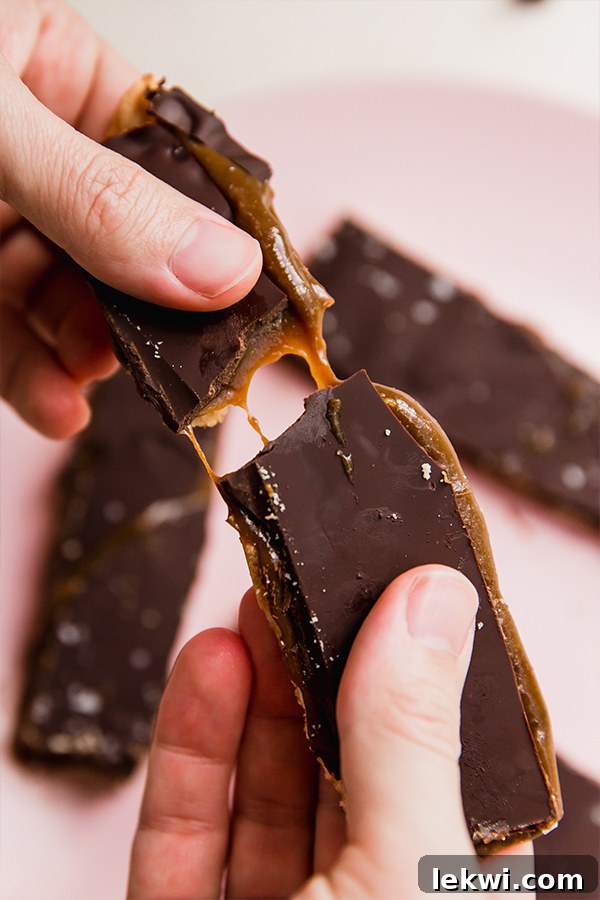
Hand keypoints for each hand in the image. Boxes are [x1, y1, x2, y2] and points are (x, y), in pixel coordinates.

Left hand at [0, 0, 260, 438]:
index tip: (258, 302)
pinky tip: (55, 404)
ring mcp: (5, 219)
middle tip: (179, 361)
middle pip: (133, 248)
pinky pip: (18, 335)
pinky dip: (38, 377)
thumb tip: (222, 268)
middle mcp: (42, 152)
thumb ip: (100, 197)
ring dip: (91, 355)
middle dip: (147, 312)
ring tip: (93, 380)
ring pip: (76, 302)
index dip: (220, 233)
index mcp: (61, 75)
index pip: (177, 159)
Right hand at [127, 565, 507, 898]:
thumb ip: (408, 739)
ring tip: (251, 600)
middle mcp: (369, 898)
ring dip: (253, 686)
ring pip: (260, 783)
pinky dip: (190, 743)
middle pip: (342, 757)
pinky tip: (204, 666)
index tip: (395, 583)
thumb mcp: (405, 873)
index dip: (419, 666)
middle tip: (304, 574)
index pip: (447, 756)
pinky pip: (184, 826)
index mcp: (447, 888)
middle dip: (318, 661)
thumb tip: (430, 600)